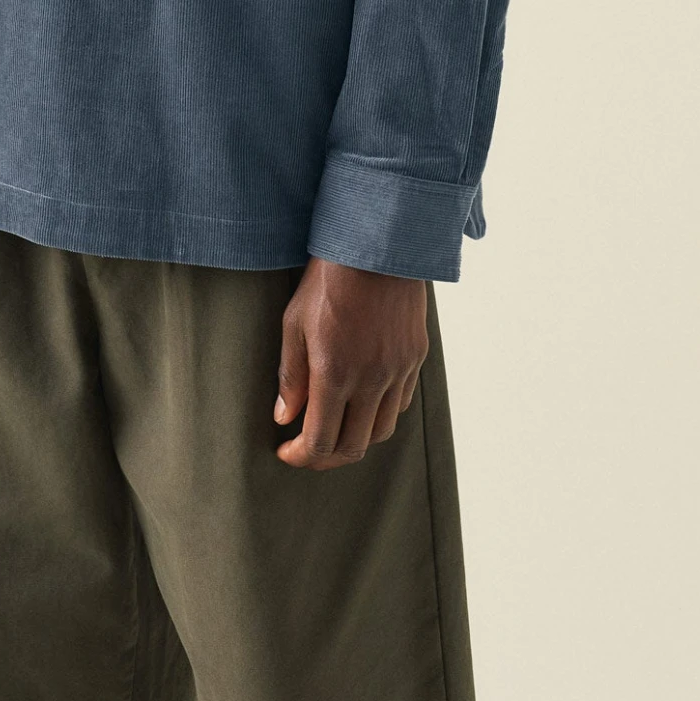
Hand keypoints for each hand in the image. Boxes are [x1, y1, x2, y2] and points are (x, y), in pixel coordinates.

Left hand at [273, 256, 427, 468]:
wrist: (377, 243)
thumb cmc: (327, 278)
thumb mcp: (294, 322)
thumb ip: (290, 376)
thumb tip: (284, 417)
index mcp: (335, 373)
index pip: (320, 441)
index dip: (301, 456)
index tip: (286, 452)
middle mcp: (371, 380)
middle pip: (353, 447)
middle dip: (326, 457)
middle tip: (307, 449)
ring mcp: (398, 371)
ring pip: (380, 431)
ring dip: (355, 439)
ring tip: (334, 428)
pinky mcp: (415, 358)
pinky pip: (400, 404)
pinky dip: (379, 415)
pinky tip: (361, 403)